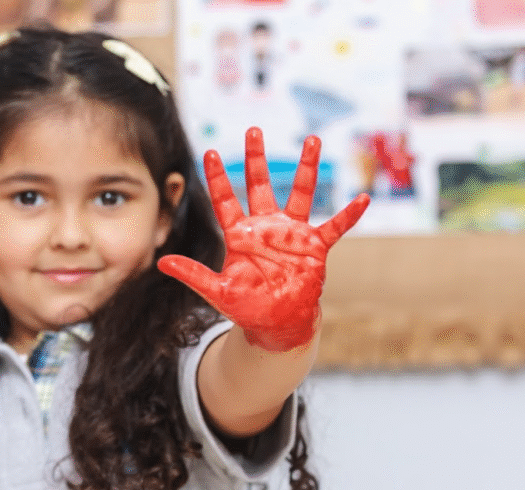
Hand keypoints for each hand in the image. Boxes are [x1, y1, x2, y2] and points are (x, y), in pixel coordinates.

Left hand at [158, 128, 368, 350]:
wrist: (277, 323)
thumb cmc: (247, 307)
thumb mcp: (217, 291)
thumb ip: (193, 274)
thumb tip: (162, 262)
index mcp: (240, 235)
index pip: (225, 200)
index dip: (217, 177)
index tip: (209, 152)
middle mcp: (266, 227)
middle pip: (260, 185)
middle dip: (256, 158)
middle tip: (254, 130)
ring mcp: (292, 234)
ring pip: (300, 193)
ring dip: (306, 168)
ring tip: (312, 140)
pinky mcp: (314, 247)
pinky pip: (335, 227)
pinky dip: (348, 215)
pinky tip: (362, 199)